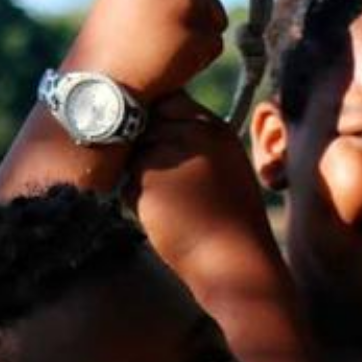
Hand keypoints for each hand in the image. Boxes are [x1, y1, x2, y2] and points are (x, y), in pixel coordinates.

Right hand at [68, 0, 228, 102]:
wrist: (103, 84)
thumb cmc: (113, 34)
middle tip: (168, 16)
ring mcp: (189, 2)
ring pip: (218, 9)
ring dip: (201, 25)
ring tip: (164, 38)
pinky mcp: (202, 35)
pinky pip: (217, 39)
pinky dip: (200, 51)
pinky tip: (171, 57)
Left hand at [126, 92, 264, 249]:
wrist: (235, 261)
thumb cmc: (229, 222)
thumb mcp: (225, 167)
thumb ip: (195, 141)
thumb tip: (150, 125)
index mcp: (215, 129)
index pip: (169, 100)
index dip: (155, 119)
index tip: (157, 141)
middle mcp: (193, 134)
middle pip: (145, 124)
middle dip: (144, 148)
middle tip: (165, 182)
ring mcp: (171, 155)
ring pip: (133, 154)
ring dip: (138, 177)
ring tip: (170, 203)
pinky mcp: (150, 181)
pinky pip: (127, 183)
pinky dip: (136, 201)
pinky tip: (164, 218)